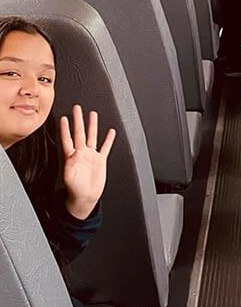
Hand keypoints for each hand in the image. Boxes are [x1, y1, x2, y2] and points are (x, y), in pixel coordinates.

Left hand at [60, 105, 115, 219]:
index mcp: (72, 157)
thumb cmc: (75, 189)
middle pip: (80, 133)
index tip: (64, 118)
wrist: (85, 197)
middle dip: (78, 120)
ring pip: (92, 137)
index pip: (68, 139)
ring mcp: (91, 156)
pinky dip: (108, 140)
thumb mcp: (69, 178)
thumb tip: (72, 157)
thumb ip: (70, 167)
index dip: (65, 129)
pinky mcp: (100, 161)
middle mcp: (81, 154)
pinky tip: (111, 132)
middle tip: (77, 108)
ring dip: (92, 125)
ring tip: (93, 114)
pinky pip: (105, 148)